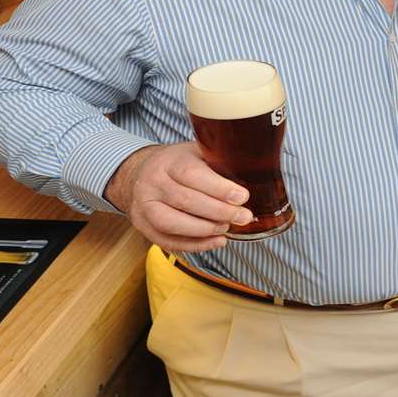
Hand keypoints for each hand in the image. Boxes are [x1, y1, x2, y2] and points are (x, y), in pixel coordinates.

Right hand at [103, 143, 251, 252]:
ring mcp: (143, 206)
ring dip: (204, 230)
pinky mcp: (143, 226)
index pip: (192, 174)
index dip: (218, 188)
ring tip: (227, 228)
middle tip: (243, 217)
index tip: (242, 197)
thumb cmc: (179, 163)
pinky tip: (216, 241)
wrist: (142, 173)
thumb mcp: (197, 151)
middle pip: (185, 200)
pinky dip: (194, 245)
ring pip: (171, 223)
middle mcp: (152, 183)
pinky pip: (167, 241)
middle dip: (219, 212)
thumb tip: (255, 173)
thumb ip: (219, 160)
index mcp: (168, 161)